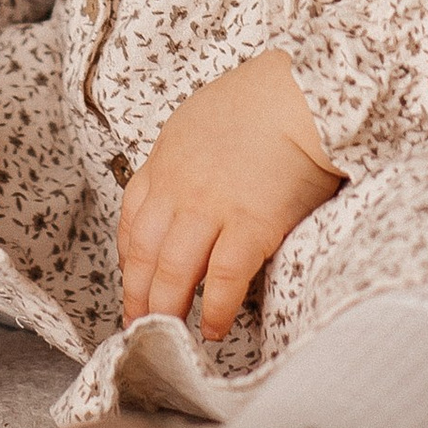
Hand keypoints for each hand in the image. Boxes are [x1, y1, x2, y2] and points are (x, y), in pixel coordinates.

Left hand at [118, 49, 343, 343]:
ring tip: (167, 334)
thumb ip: (187, 153)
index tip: (132, 280)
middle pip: (144, 253)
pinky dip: (216, 308)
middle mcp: (179, 188)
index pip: (133, 219)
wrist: (299, 93)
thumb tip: (190, 182)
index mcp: (166, 160)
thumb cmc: (263, 97)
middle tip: (138, 323)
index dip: (128, 258)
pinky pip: (224, 279)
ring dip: (165, 308)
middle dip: (138, 294)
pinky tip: (214, 327)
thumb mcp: (201, 117)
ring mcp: (212, 209)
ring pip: (173, 271)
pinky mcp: (251, 226)